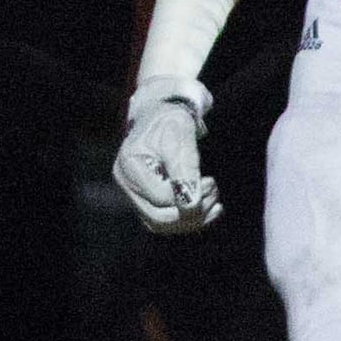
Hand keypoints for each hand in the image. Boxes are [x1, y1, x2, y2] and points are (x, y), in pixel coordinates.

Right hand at [113, 81, 220, 233]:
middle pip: (157, 218)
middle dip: (190, 213)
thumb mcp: (180, 135)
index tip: (210, 181)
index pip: (160, 197)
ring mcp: (133, 194)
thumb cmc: (170, 121)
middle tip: (213, 195)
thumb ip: (185, 166)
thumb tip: (191, 202)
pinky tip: (208, 210)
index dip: (188, 196)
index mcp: (129, 165)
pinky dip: (187, 220)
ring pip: (161, 224)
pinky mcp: (145, 200)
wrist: (163, 116)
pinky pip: (164, 220)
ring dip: (191, 220)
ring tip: (214, 203)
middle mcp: (126, 184)